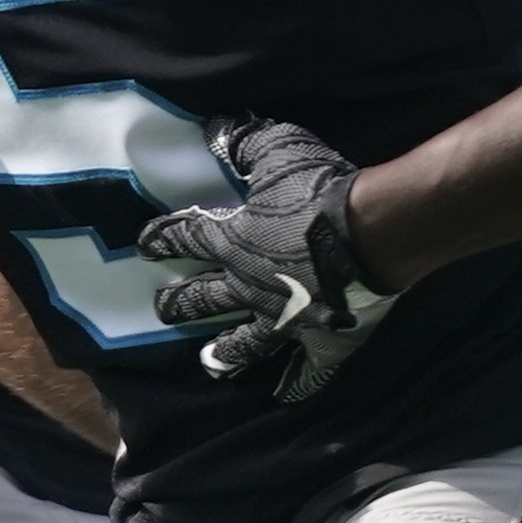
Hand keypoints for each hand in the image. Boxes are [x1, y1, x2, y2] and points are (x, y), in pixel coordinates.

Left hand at [138, 117, 394, 401]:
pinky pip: (308, 369)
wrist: (376, 233)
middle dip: (181, 303)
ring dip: (225, 352)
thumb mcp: (277, 151)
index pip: (185, 239)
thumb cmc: (321, 190)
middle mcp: (249, 286)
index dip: (163, 239)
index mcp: (232, 243)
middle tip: (163, 310)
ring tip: (209, 362)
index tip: (145, 246)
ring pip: (246, 342)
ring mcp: (284, 319)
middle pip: (205, 297)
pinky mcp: (323, 338)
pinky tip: (288, 392)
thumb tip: (216, 129)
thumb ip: (244, 143)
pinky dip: (298, 382)